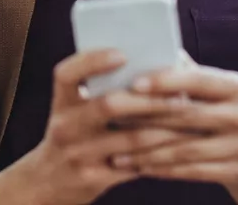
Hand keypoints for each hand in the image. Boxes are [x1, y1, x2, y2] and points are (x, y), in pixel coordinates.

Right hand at [10, 50, 196, 204]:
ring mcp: (79, 154)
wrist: (46, 182)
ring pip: (131, 138)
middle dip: (149, 99)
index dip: (93, 61)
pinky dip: (160, 154)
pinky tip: (179, 145)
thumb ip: (98, 90)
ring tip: (190, 119)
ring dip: (166, 128)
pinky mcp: (95, 178)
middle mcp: (66, 127)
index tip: (122, 54)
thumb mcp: (72, 111)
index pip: (67, 74)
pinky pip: (135, 164)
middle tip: (180, 94)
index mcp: (62, 103)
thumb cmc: (72, 136)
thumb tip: (149, 66)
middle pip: (108, 105)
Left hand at [118, 56, 237, 186]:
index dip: (166, 81)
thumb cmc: (211, 108)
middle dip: (148, 117)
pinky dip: (162, 169)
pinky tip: (138, 167)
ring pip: (188, 149)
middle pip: (191, 116)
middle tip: (113, 118)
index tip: (134, 83)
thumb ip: (179, 71)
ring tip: (117, 151)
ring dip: (148, 151)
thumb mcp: (203, 89)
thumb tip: (140, 50)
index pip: (199, 80)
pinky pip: (193, 172)